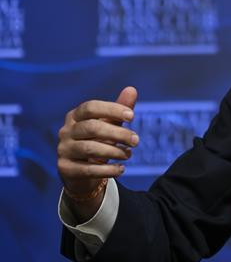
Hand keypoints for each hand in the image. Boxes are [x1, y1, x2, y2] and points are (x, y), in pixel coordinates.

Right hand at [57, 86, 138, 218]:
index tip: (132, 116)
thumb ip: (120, 108)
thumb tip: (132, 89)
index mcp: (75, 116)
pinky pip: (87, 169)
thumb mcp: (110, 124)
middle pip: (92, 127)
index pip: (90, 107)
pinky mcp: (65, 169)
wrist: (82, 172)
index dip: (112, 109)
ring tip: (129, 154)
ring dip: (114, 151)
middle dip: (118, 133)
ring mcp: (63, 150)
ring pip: (90, 148)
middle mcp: (65, 131)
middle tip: (136, 141)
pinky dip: (108, 170)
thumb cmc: (98, 141)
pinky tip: (121, 169)